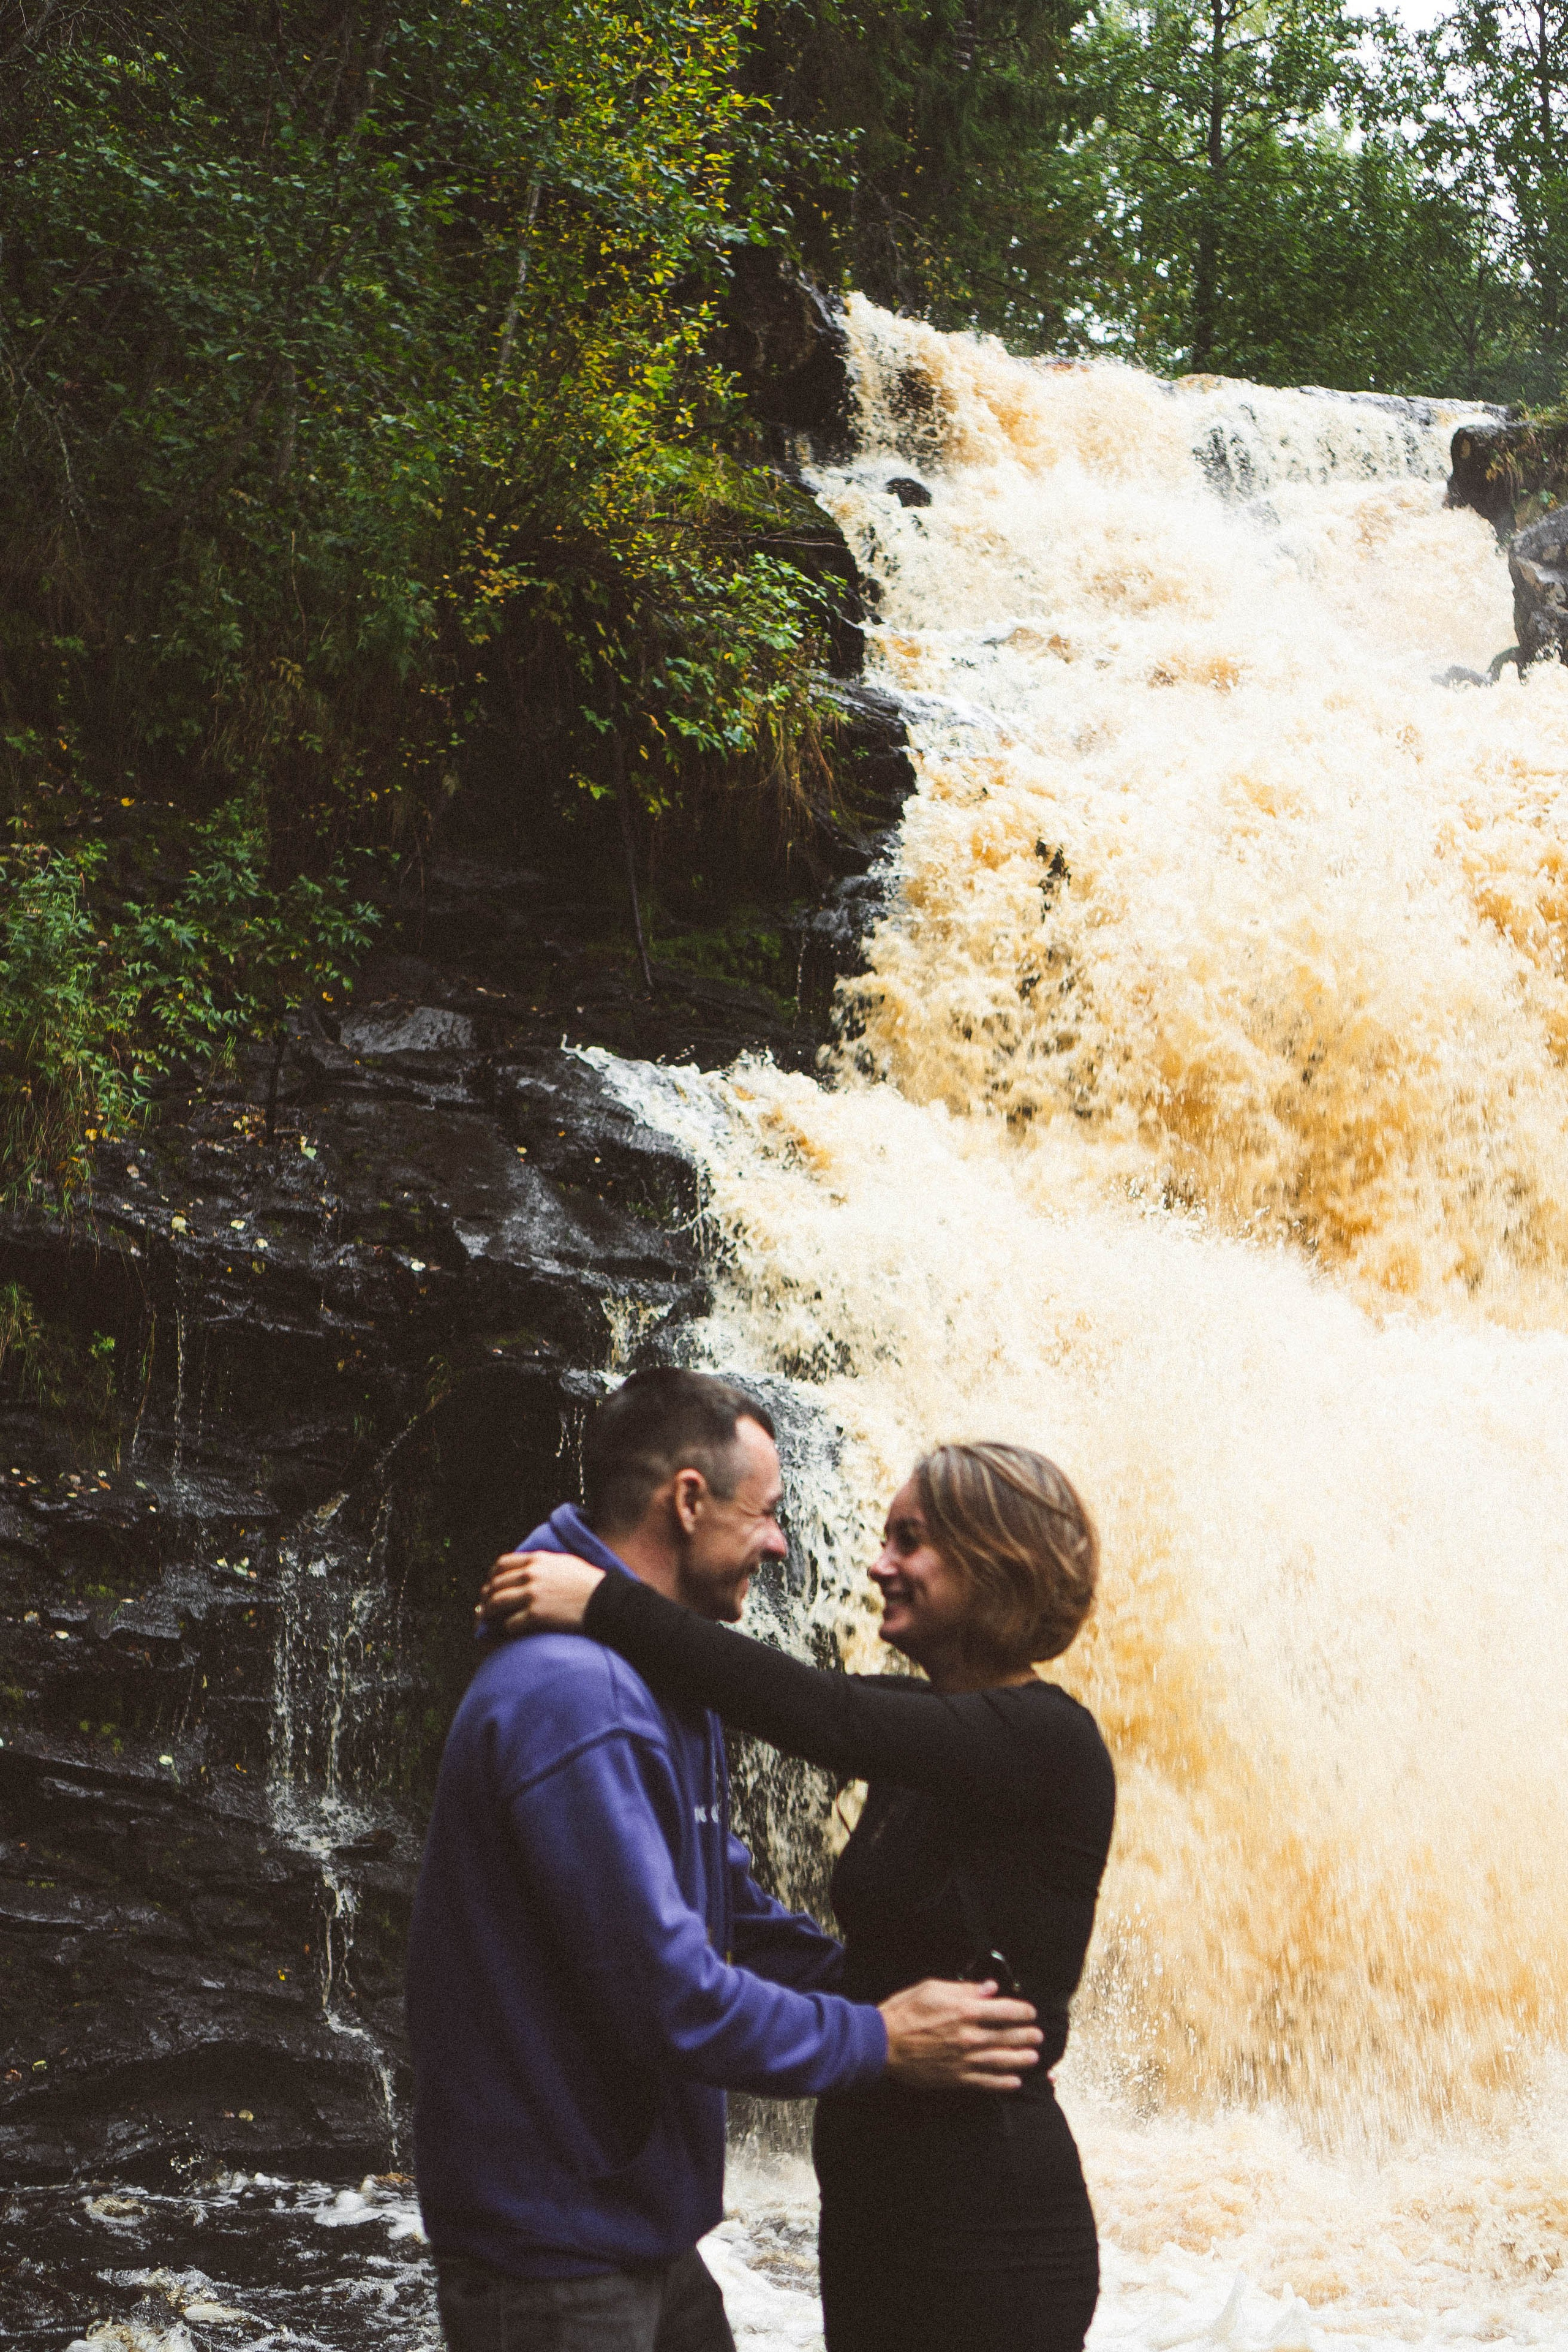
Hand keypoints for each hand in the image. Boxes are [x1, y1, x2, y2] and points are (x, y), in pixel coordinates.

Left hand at [477, 1552, 606, 1635]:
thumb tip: (529, 1569)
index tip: (491, 1585)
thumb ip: (544, 1564)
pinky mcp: (536, 1615)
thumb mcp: (565, 1562)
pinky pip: (510, 1623)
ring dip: (489, 1613)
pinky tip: (510, 1630)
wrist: (604, 1600)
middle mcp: (531, 1575)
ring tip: (488, 1622)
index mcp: (537, 1560)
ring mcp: (532, 1595)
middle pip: (495, 1584)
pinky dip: (506, 1628)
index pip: (502, 1564)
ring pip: (496, 1603)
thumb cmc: (589, 1583)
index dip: (492, 1576)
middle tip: (484, 1607)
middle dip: (486, 1597)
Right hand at [878, 1979, 1041, 2092]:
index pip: (1004, 2011)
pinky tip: (1014, 2082)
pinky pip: (985, 2082)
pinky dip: (1002, 2083)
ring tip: (1033, 2057)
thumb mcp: (932, 1988)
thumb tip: (990, 1988)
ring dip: (1020, 2059)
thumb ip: (965, 1989)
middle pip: (1007, 2037)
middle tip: (1038, 2035)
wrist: (882, 2043)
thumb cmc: (905, 2010)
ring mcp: (963, 2060)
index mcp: (965, 2011)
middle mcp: (969, 2036)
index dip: (1021, 2011)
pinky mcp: (955, 2078)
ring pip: (1000, 2060)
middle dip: (1026, 2035)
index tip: (1030, 2012)